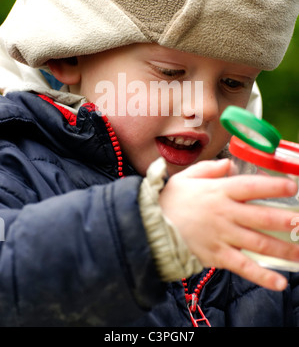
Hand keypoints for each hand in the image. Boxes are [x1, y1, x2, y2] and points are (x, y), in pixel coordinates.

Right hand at [159, 159, 298, 290]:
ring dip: (283, 249)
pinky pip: (243, 267)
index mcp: (219, 192)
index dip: (273, 185)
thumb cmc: (170, 199)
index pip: (251, 186)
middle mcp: (225, 213)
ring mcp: (222, 236)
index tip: (292, 186)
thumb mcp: (188, 176)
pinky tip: (280, 282)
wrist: (150, 224)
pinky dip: (262, 276)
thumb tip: (230, 166)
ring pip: (258, 243)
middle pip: (261, 216)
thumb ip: (210, 169)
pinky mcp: (217, 256)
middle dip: (286, 220)